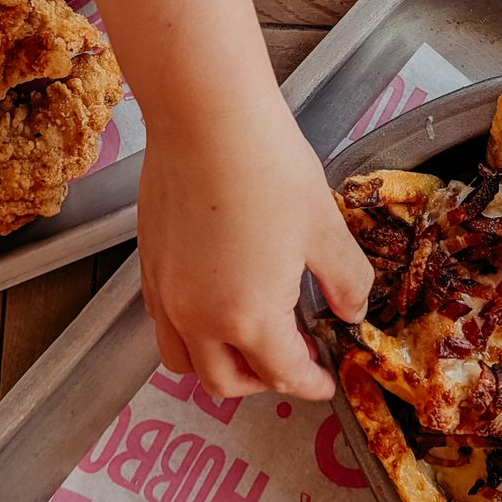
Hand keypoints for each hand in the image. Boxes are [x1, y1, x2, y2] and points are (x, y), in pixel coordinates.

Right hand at [137, 89, 371, 399]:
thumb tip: (353, 310)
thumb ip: (346, 281)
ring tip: (248, 339)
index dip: (312, 382)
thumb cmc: (268, 170)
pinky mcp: (147, 263)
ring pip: (184, 359)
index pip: (283, 374)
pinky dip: (190, 330)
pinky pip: (164, 321)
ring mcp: (165, 292)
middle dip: (264, 382)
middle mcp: (196, 317)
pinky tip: (215, 296)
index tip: (327, 379)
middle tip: (294, 360)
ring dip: (219, 364)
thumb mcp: (325, 229)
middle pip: (226, 381)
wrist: (206, 119)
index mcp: (248, 319)